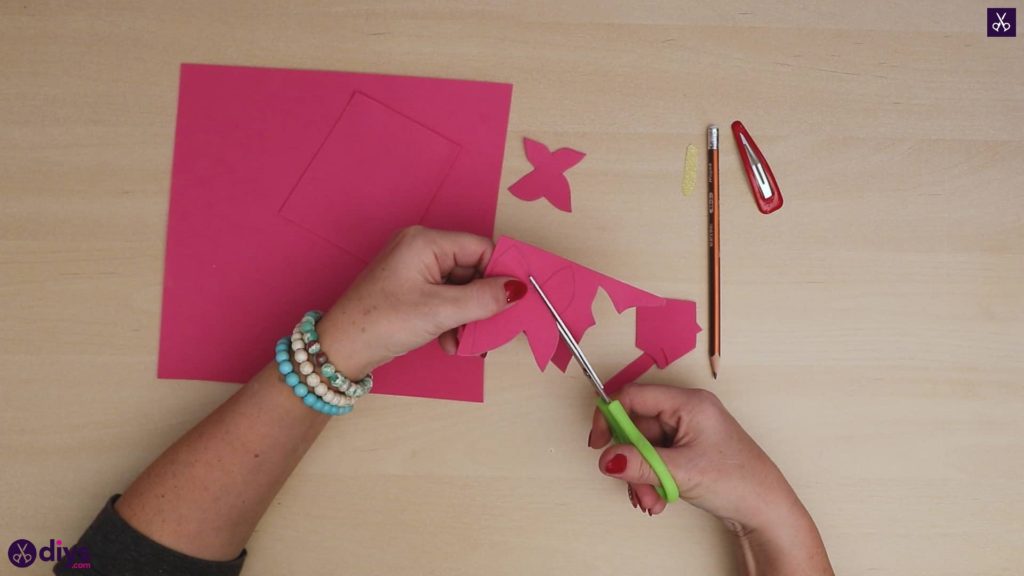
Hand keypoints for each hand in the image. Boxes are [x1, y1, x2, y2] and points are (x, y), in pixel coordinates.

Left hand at [316, 226, 525, 377]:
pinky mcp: (411, 290)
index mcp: (426, 242)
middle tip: (490, 329)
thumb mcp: (440, 311)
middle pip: (472, 270)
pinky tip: (449, 343)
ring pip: (460, 289)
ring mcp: (415, 270)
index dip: (500, 273)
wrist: (341, 350)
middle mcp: (420, 249)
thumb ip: (484, 299)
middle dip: (482, 303)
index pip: (480, 248)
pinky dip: (452, 321)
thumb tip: (518, 289)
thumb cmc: (381, 322)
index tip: (517, 300)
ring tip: (465, 343)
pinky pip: (445, 300)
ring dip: (468, 318)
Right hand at [589, 384, 832, 573]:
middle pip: (637, 426)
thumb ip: (640, 463)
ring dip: (640, 475)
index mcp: (689, 403)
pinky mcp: (689, 450)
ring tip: (651, 500)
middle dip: (630, 459)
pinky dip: (651, 479)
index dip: (610, 417)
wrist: (767, 511)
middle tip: (632, 485)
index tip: (598, 443)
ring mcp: (688, 431)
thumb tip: (607, 459)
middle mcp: (687, 411)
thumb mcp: (681, 472)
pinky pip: (656, 458)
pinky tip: (658, 499)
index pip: (634, 397)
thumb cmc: (738, 482)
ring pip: (645, 447)